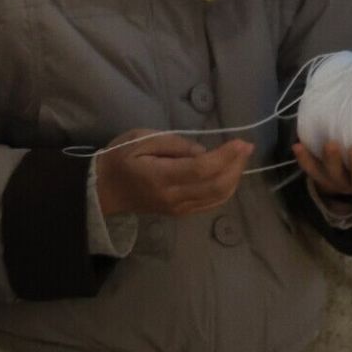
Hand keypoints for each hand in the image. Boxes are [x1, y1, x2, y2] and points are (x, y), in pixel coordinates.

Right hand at [96, 132, 250, 218]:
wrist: (104, 191)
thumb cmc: (119, 159)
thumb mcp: (140, 139)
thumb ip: (174, 143)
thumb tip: (203, 151)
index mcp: (161, 177)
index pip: (202, 169)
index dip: (226, 156)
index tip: (241, 142)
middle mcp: (173, 197)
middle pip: (216, 185)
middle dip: (236, 165)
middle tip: (246, 147)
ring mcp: (178, 208)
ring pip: (218, 197)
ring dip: (235, 177)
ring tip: (241, 157)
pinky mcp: (181, 213)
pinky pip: (211, 203)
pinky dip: (226, 189)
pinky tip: (230, 174)